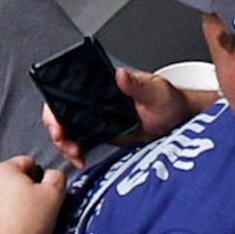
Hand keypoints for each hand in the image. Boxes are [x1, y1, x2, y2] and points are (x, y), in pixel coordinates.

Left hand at [0, 155, 67, 233]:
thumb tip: (52, 175)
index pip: (25, 163)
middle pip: (7, 181)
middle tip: (32, 209)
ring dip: (4, 207)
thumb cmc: (28, 226)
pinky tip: (4, 233)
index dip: (38, 176)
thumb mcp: (55, 195)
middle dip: (19, 191)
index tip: (42, 191)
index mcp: (3, 171)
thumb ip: (56, 176)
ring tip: (18, 224)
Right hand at [38, 65, 193, 168]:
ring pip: (67, 129)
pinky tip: (81, 159)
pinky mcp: (101, 135)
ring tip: (75, 153)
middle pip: (61, 111)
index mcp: (103, 85)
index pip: (69, 90)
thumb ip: (138, 84)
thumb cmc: (168, 101)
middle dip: (56, 128)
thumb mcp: (155, 91)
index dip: (56, 105)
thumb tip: (120, 74)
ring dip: (65, 143)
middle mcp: (96, 100)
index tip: (59, 121)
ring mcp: (97, 118)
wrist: (178, 124)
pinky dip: (76, 153)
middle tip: (64, 140)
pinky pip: (80, 142)